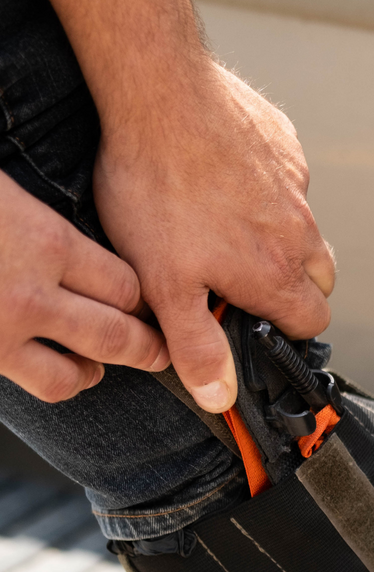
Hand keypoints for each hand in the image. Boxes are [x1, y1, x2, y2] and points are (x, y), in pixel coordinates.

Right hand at [0, 172, 167, 402]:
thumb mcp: (1, 188)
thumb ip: (29, 209)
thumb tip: (64, 228)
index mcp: (42, 239)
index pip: (125, 282)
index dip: (140, 296)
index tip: (145, 299)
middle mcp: (29, 292)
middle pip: (117, 336)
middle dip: (147, 348)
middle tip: (159, 353)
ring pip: (74, 375)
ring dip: (93, 371)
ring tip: (97, 365)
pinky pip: (32, 383)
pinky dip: (49, 380)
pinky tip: (47, 366)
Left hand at [94, 60, 335, 412]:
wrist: (160, 95)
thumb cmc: (159, 190)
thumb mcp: (165, 285)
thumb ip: (197, 346)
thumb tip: (219, 397)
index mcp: (277, 275)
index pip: (313, 324)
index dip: (289, 332)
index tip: (261, 326)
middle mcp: (300, 234)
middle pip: (322, 280)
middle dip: (296, 289)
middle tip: (247, 281)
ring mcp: (297, 188)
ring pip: (307, 231)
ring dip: (284, 240)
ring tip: (232, 229)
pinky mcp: (286, 147)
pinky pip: (290, 182)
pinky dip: (268, 190)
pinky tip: (225, 179)